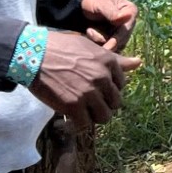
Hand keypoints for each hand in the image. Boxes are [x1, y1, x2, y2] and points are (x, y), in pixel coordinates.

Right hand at [28, 31, 142, 127]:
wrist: (32, 54)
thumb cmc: (60, 48)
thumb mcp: (90, 48)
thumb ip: (115, 59)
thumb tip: (139, 62)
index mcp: (108, 62)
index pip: (122, 84)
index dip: (110, 89)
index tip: (98, 88)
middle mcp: (102, 78)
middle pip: (115, 103)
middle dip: (104, 104)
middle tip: (89, 101)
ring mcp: (88, 93)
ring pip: (104, 116)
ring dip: (94, 116)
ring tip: (83, 111)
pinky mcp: (73, 106)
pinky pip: (85, 124)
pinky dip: (78, 124)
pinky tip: (71, 119)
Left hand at [79, 0, 137, 52]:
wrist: (80, 0)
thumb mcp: (100, 3)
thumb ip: (112, 13)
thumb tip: (128, 17)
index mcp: (131, 12)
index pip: (126, 31)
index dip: (116, 41)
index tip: (106, 48)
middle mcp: (128, 23)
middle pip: (121, 41)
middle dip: (105, 41)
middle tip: (90, 31)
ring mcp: (120, 31)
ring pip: (114, 46)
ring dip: (100, 41)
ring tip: (89, 30)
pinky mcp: (112, 36)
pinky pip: (108, 46)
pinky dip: (97, 43)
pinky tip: (89, 33)